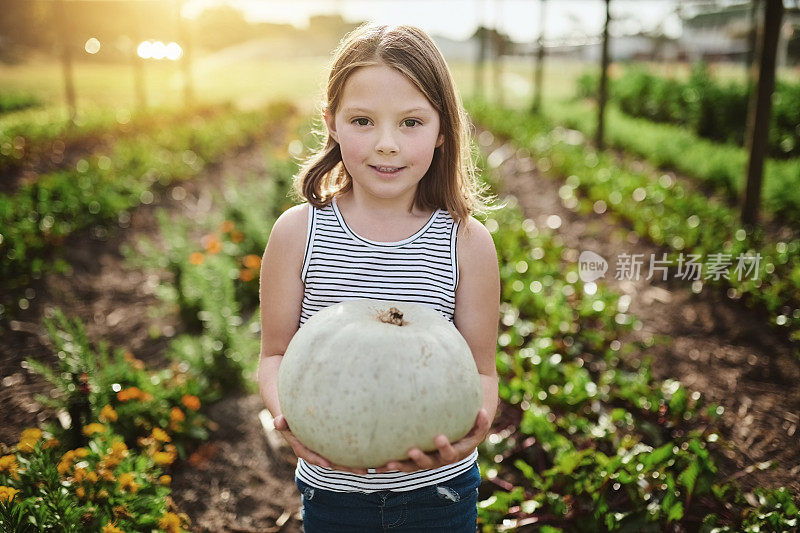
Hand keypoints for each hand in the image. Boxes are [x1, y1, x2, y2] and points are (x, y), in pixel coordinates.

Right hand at [273, 415, 368, 474]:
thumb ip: (282, 422)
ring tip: (374, 468)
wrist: (295, 418)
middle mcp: (317, 453)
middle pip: (333, 463)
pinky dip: (359, 454)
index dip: (319, 460)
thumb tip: (277, 422)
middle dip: (347, 468)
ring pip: (343, 460)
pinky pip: (348, 452)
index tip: (328, 464)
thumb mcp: (285, 419)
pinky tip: (375, 454)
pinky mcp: (336, 447)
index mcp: (304, 448)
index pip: (312, 456)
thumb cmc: (290, 416)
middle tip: (363, 471)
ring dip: (357, 465)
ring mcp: (328, 451)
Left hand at [372, 409, 490, 472]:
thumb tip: (483, 411)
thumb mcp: (478, 423)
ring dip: (401, 466)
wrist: (463, 435)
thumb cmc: (470, 424)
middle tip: (412, 451)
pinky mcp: (416, 460)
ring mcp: (428, 461)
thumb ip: (481, 421)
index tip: (439, 438)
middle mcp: (441, 460)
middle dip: (421, 458)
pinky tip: (376, 466)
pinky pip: (403, 464)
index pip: (451, 452)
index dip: (445, 447)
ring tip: (389, 464)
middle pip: (430, 463)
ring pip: (414, 467)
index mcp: (457, 452)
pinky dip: (390, 465)